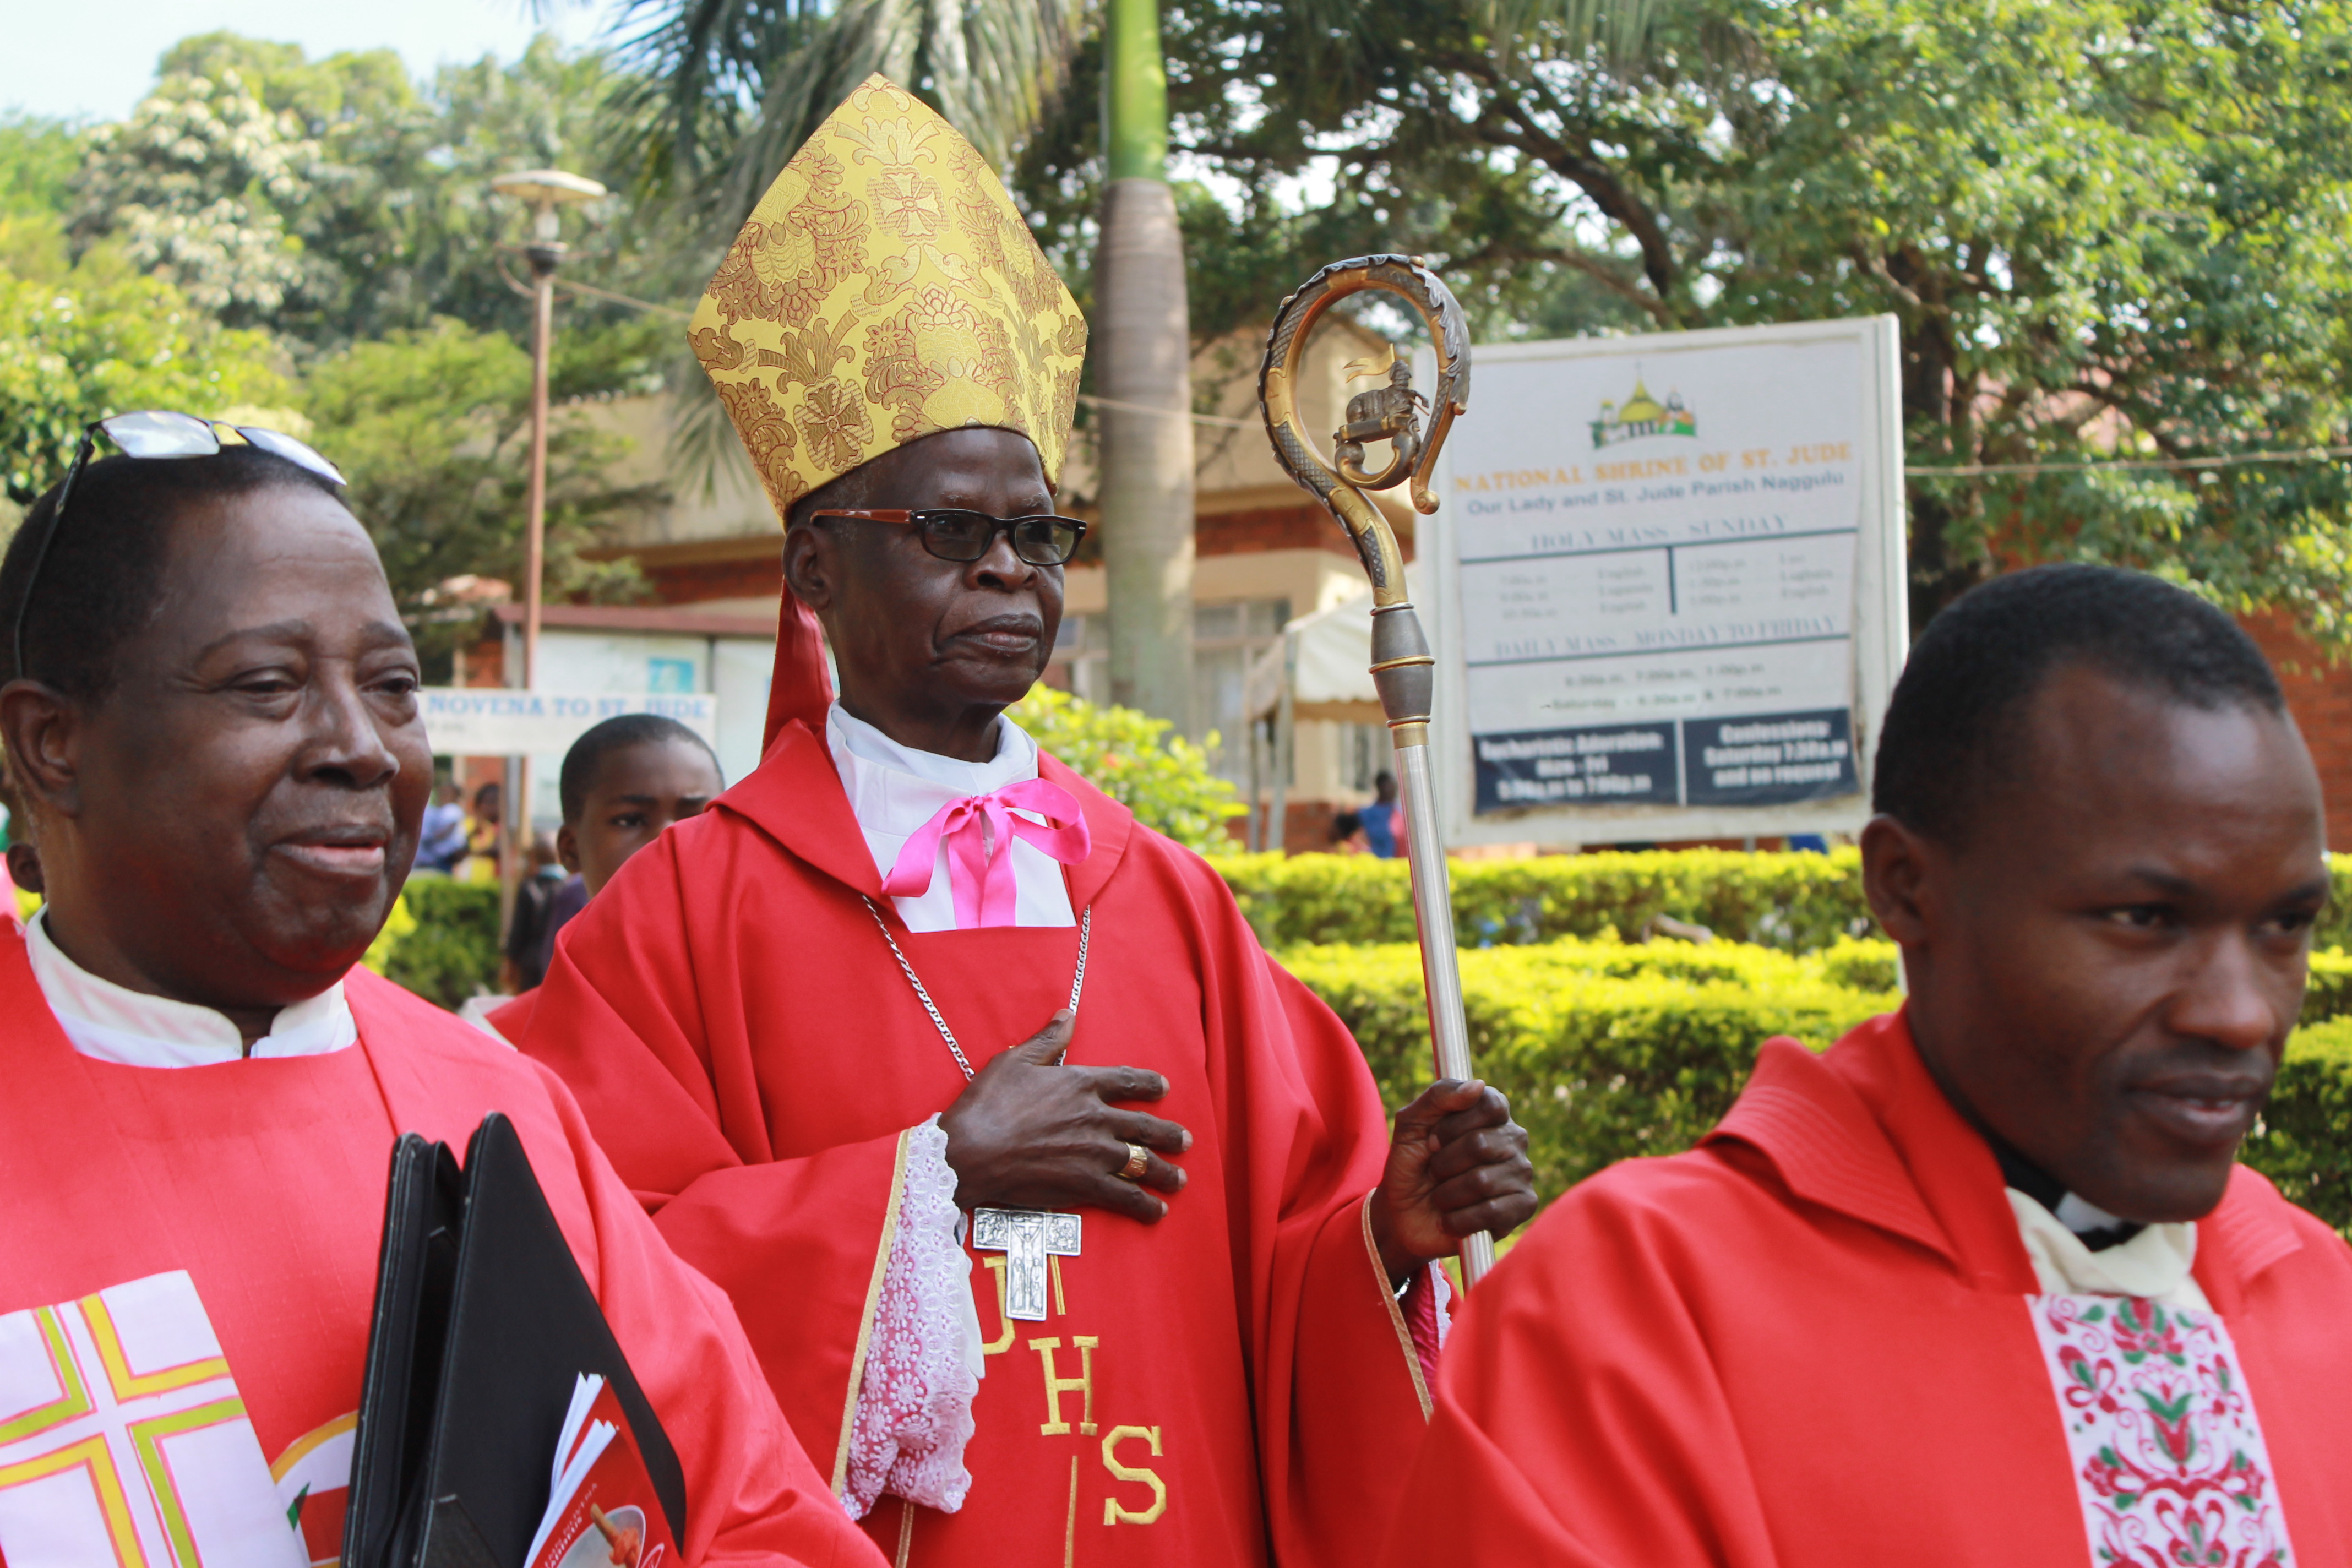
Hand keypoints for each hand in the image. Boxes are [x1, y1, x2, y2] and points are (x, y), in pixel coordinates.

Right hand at [938, 1010, 1191, 1223]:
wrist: (969, 1152)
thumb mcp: (1015, 1061)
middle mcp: (1096, 1117)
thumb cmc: (987, 1104)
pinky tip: (1157, 1211)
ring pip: (1143, 1162)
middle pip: (1145, 1126)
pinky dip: (1145, 1205)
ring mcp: (1094, 1153)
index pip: (1128, 1081)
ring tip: (1178, 1179)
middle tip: (1185, 1140)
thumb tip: (1068, 1014)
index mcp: (1081, 1084)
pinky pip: (1126, 1196)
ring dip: (1165, 1172)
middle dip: (1169, 1135)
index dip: (1150, 1085)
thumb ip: (1048, 1040)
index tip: (1164, 1089)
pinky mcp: (1085, 1185)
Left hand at [1366, 1079, 1535, 1285]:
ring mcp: (1522, 1172)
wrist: (1404, 1214)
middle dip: (1443, 1164)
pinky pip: (1492, 1212)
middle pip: (1481, 1144)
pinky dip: (1458, 1220)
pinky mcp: (1523, 1206)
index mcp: (1491, 1113)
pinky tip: (1451, 1220)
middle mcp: (1513, 1139)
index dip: (1453, 1126)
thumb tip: (1477, 1085)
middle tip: (1435, 1172)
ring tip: (1442, 1197)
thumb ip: (1438, 1097)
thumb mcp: (1411, 1124)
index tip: (1433, 1140)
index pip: (1491, 1104)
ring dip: (1446, 1195)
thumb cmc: (1411, 1164)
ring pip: (1482, 1182)